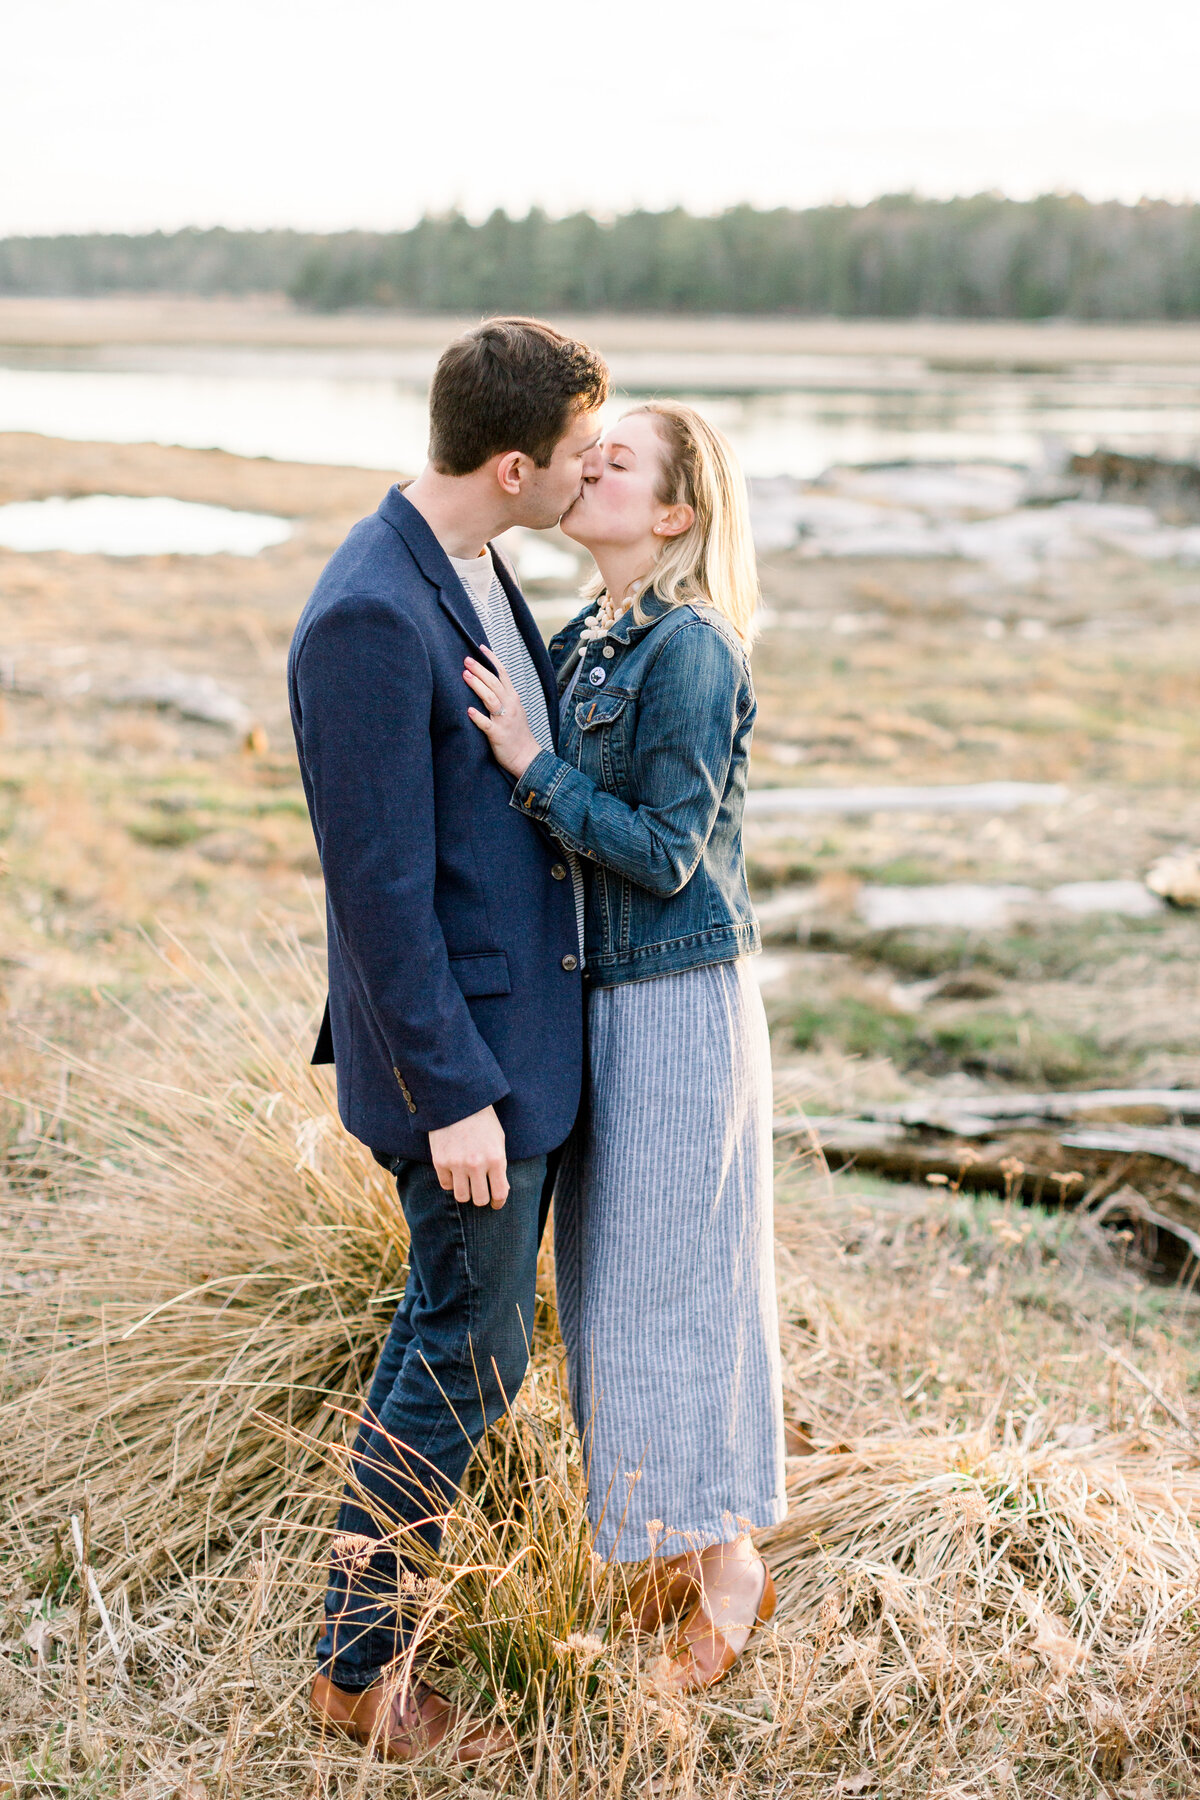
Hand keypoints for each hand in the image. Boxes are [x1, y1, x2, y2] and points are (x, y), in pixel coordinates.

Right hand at [428, 1104, 508, 1208]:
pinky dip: (450, 1182)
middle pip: (479, 1200)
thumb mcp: (498, 1140)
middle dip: (481, 1198)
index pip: (499, 1193)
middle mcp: (477, 1164)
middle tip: (480, 1193)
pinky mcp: (440, 1161)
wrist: (457, 1101)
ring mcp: (457, 1164)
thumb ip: (500, 1166)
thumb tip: (501, 1191)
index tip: (496, 1203)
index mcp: (496, 1158)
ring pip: (461, 1197)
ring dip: (465, 1193)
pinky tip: (454, 1172)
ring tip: (466, 1184)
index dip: (498, 1202)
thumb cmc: (483, 1121)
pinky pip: (446, 1184)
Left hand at [464, 648, 540, 778]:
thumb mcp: (513, 709)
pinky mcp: (498, 735)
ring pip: (491, 699)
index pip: (502, 673)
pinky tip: (469, 711)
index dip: (492, 659)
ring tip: (465, 675)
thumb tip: (487, 680)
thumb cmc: (516, 733)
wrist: (526, 756)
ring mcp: (504, 720)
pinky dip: (478, 717)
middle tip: (466, 659)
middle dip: (480, 669)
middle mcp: (510, 706)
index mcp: (512, 698)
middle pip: (494, 683)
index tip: (480, 648)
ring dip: (477, 686)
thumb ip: (502, 695)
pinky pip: (487, 724)